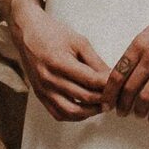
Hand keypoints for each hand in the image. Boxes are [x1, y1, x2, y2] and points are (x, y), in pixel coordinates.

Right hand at [12, 6, 112, 121]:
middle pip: (84, 97)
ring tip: (103, 105)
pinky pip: (58, 114)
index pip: (91, 80)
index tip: (121, 84)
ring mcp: (43, 90)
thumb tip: (113, 77)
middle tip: (117, 97)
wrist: (27, 32)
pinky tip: (85, 109)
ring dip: (91, 112)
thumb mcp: (78, 41)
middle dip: (104, 99)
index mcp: (59, 62)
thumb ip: (95, 61)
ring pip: (72, 112)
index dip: (109, 85)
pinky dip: (74, 116)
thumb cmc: (52, 33)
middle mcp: (49, 79)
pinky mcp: (40, 95)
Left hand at [101, 0, 148, 121]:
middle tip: (120, 112)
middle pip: (128, 89)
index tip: (106, 103)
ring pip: (145, 97)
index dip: (108, 93)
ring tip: (137, 115)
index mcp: (138, 44)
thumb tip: (123, 75)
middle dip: (121, 105)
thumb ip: (136, 52)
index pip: (116, 75)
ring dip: (138, 111)